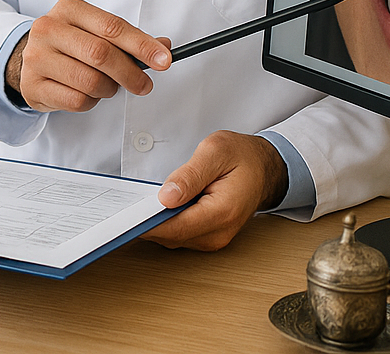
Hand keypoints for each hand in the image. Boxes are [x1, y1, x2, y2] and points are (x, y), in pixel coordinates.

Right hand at [4, 0, 170, 112]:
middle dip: (130, 73)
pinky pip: (76, 101)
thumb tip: (163, 47)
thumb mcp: (96, 32)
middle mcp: (48, 29)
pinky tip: (87, 93)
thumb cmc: (71, 44)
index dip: (141, 45)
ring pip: (90, 81)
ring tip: (107, 86)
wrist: (28, 58)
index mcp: (68, 8)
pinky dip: (90, 102)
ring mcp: (37, 58)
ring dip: (109, 89)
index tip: (164, 60)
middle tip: (145, 85)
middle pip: (101, 54)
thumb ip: (128, 38)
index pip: (112, 27)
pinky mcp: (32, 85)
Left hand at [141, 131, 289, 250]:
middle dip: (147, 222)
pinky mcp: (208, 236)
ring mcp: (214, 237)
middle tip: (126, 204)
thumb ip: (190, 175)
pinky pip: (179, 234)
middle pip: (171, 235)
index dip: (149, 223)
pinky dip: (165, 222)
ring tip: (140, 202)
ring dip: (155, 222)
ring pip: (172, 238)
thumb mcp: (215, 151)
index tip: (128, 216)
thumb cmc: (242, 157)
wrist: (263, 168)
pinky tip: (156, 206)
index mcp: (223, 211)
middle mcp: (219, 232)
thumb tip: (166, 197)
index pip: (177, 226)